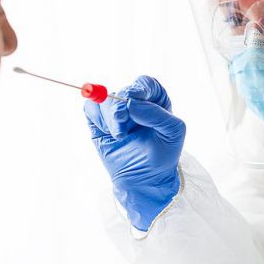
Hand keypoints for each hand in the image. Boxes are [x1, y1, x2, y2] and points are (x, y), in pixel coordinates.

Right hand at [84, 76, 184, 230]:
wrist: (145, 179)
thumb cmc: (163, 155)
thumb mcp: (172, 132)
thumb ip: (156, 114)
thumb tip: (130, 103)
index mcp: (155, 101)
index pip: (145, 84)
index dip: (137, 88)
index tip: (132, 98)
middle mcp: (135, 103)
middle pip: (122, 91)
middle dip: (120, 105)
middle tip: (120, 120)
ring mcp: (115, 112)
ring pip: (105, 100)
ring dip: (111, 118)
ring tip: (120, 136)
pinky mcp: (99, 122)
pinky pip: (91, 109)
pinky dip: (98, 119)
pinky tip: (109, 133)